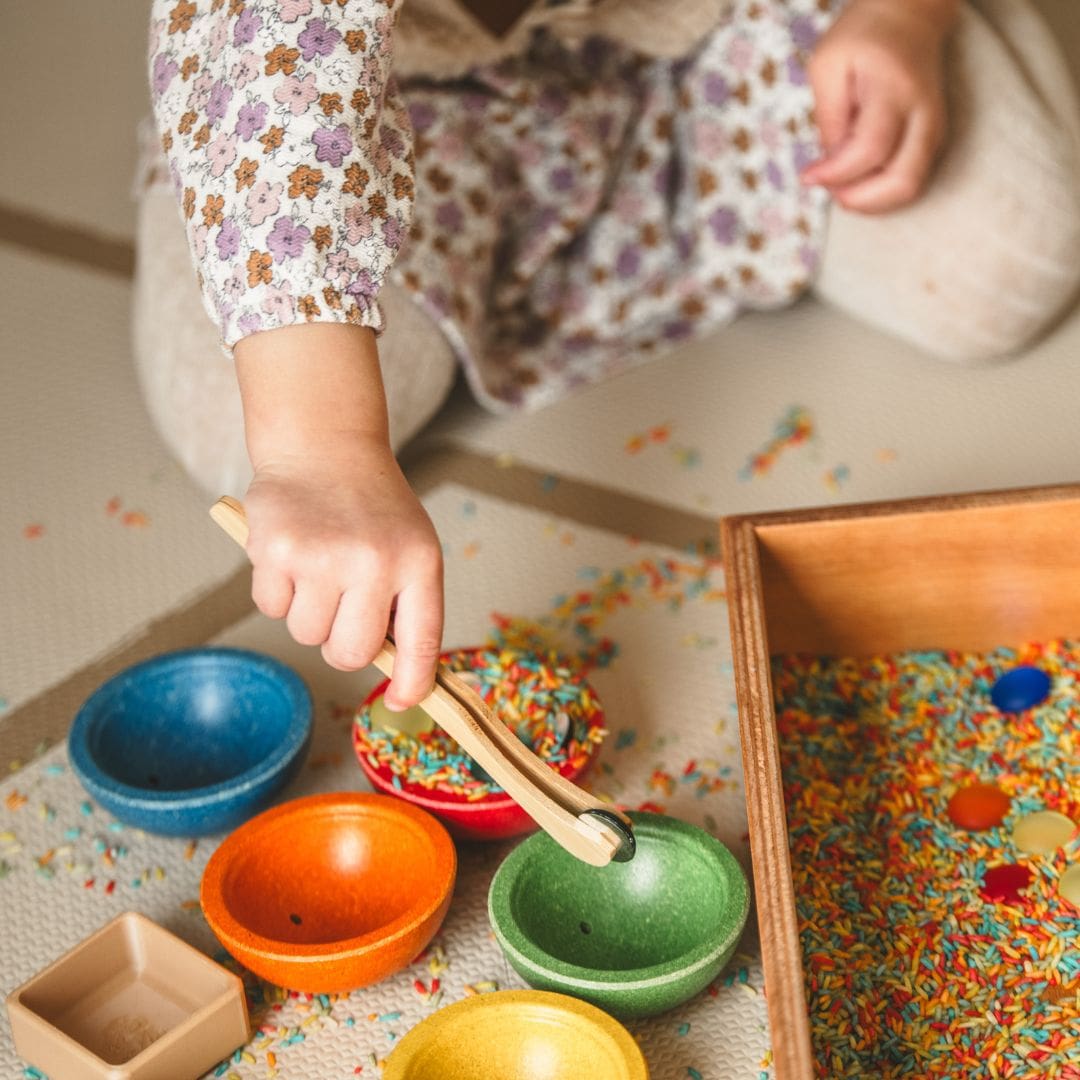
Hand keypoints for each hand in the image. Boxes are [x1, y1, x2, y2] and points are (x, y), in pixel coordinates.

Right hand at [234, 323, 443, 708]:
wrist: (324, 446)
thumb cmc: (371, 506)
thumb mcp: (410, 545)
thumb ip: (406, 603)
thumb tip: (395, 673)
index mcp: (419, 562)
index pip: (422, 642)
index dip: (413, 681)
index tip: (404, 702)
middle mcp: (375, 562)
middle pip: (351, 653)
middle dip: (341, 644)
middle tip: (340, 607)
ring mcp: (324, 557)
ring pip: (307, 635)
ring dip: (307, 612)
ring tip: (317, 566)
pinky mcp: (277, 550)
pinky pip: (270, 607)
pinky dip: (275, 589)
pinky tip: (290, 553)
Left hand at [800, 0, 958, 212]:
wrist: (910, 15)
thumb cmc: (861, 37)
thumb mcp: (827, 65)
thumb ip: (829, 117)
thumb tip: (831, 165)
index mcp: (894, 89)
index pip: (870, 149)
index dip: (837, 174)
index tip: (808, 177)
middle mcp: (924, 114)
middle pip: (903, 181)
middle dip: (861, 199)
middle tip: (829, 189)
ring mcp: (934, 128)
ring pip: (912, 187)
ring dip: (872, 200)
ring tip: (841, 186)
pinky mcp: (934, 138)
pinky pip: (912, 180)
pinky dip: (883, 192)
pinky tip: (859, 180)